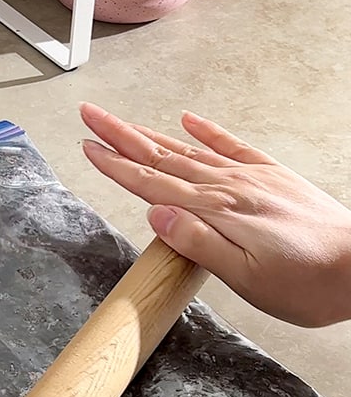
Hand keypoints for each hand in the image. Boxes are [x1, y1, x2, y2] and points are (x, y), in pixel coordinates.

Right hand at [79, 102, 350, 327]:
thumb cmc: (308, 282)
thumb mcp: (246, 277)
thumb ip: (198, 242)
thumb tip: (154, 212)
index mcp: (218, 211)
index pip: (152, 183)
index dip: (115, 165)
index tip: (87, 147)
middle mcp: (231, 187)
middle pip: (162, 156)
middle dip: (120, 135)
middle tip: (89, 114)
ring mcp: (252, 178)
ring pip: (188, 150)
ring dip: (150, 134)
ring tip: (121, 121)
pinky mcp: (273, 178)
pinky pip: (232, 147)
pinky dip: (207, 132)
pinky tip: (189, 121)